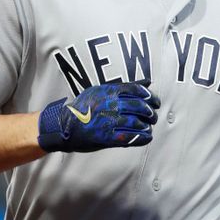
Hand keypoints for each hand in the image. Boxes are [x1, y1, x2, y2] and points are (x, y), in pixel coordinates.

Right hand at [37, 81, 159, 151]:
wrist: (63, 124)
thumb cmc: (83, 106)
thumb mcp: (101, 90)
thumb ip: (124, 87)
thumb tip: (147, 82)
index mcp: (109, 91)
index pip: (136, 90)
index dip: (150, 96)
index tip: (155, 101)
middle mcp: (110, 105)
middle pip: (139, 106)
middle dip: (150, 112)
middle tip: (153, 116)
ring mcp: (108, 121)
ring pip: (136, 123)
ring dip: (147, 126)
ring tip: (149, 127)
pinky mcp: (106, 137)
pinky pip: (130, 138)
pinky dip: (142, 138)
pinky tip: (146, 137)